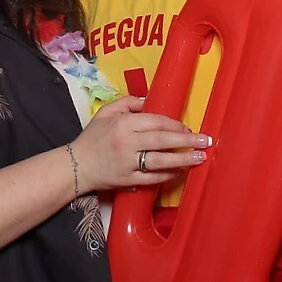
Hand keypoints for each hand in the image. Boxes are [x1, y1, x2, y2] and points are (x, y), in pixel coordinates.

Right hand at [72, 96, 210, 193]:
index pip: (155, 122)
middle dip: (187, 140)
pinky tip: (181, 171)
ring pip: (161, 161)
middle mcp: (127, 143)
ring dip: (183, 159)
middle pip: (162, 140)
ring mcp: (128, 164)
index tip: (188, 128)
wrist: (76, 166)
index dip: (175, 124)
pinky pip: (153, 178)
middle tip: (205, 141)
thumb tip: (149, 100)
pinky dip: (169, 175)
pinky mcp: (128, 181)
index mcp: (122, 124)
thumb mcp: (105, 113)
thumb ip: (127, 103)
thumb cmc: (91, 138)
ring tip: (200, 157)